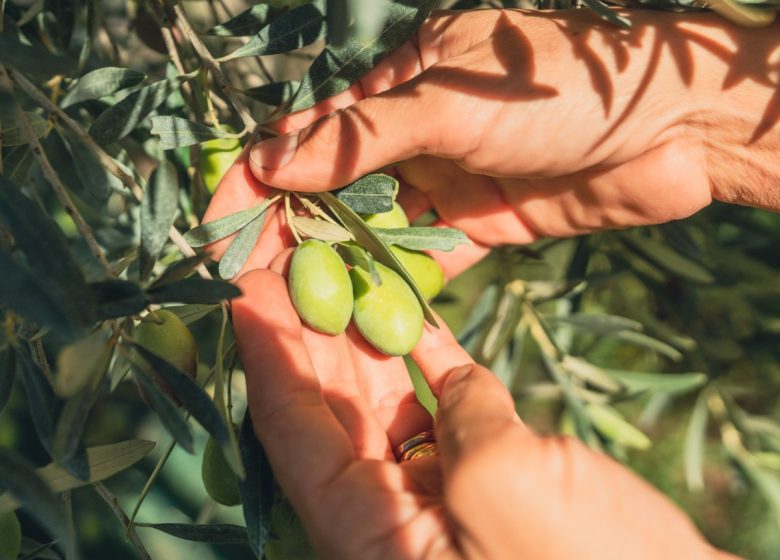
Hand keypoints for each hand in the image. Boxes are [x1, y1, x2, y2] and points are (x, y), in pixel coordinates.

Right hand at [206, 8, 779, 274]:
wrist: (671, 128)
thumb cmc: (560, 90)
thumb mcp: (450, 101)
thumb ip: (365, 138)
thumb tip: (274, 163)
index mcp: (400, 85)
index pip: (310, 132)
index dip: (259, 174)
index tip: (217, 222)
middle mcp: (415, 135)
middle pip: (334, 187)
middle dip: (291, 229)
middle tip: (247, 279)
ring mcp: (446, 183)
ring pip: (376, 227)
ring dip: (340, 262)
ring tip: (295, 306)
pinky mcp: (481, 225)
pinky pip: (426, 259)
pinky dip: (397, 284)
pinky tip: (364, 314)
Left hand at [232, 265, 734, 559]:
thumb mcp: (499, 490)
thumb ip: (458, 421)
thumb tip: (453, 381)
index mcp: (365, 532)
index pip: (291, 427)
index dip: (266, 351)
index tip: (247, 286)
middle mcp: (390, 513)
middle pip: (329, 408)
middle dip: (309, 331)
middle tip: (296, 258)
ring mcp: (440, 493)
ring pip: (385, 403)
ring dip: (367, 336)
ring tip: (348, 268)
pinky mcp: (493, 476)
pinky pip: (445, 407)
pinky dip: (432, 360)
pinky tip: (417, 311)